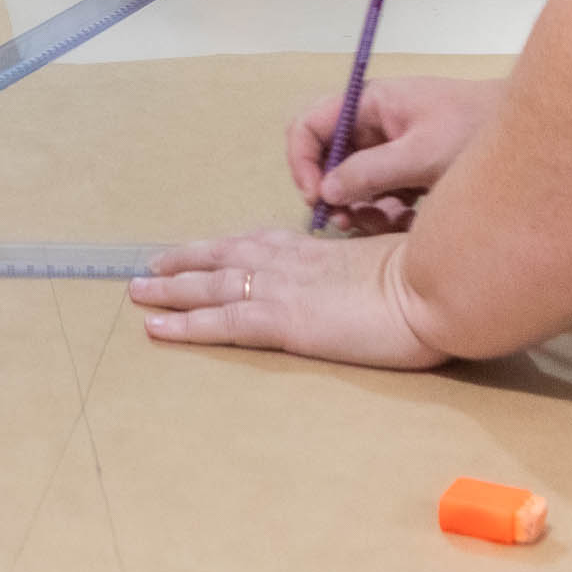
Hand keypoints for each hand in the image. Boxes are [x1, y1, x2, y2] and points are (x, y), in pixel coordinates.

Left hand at [128, 229, 449, 368]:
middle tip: (150, 269)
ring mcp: (280, 288)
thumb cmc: (428, 277)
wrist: (434, 285)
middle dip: (184, 263)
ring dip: (169, 289)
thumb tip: (362, 280)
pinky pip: (220, 323)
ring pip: (209, 286)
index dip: (223, 248)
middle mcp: (288, 261)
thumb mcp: (390, 264)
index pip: (257, 244)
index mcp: (315, 249)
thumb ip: (363, 270)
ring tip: (137, 292)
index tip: (200, 250)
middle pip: (222, 258)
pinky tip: (157, 327)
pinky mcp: (280, 320)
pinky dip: (184, 324)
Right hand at [288, 76, 505, 234]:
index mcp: (369, 104)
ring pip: (353, 183)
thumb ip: (370, 172)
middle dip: (332, 193)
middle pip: (329, 159)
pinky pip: (381, 195)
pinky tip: (405, 223)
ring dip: (358, 208)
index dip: (302, 160)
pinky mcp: (410, 173)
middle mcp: (373, 125)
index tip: (315, 197)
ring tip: (379, 226)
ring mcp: (392, 149)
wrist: (537, 139)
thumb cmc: (476, 130)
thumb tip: (326, 193)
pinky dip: (385, 212)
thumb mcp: (422, 154)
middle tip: (344, 224)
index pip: (310, 125)